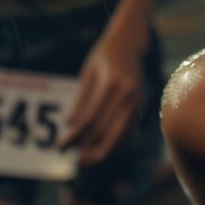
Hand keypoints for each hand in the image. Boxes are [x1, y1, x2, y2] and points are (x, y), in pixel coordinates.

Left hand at [61, 24, 146, 163]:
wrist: (132, 42)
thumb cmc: (105, 54)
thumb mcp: (88, 73)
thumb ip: (81, 100)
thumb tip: (70, 125)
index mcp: (112, 85)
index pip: (90, 120)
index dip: (74, 137)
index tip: (60, 147)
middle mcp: (129, 95)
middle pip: (108, 133)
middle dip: (91, 151)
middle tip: (75, 162)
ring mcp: (139, 101)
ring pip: (121, 136)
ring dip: (103, 150)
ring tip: (86, 159)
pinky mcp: (143, 105)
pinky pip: (129, 131)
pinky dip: (116, 143)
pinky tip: (101, 148)